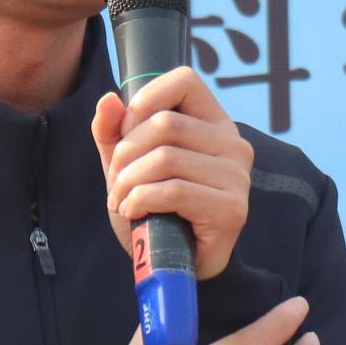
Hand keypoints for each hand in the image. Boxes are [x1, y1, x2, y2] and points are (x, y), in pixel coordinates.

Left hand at [92, 67, 255, 280]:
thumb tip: (109, 100)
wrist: (175, 264)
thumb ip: (113, 132)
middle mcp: (233, 144)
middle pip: (165, 123)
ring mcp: (237, 177)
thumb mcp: (127, 165)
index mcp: (214, 123)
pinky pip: (173, 190)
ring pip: (165, 158)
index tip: (127, 133)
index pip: (184, 80)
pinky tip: (133, 212)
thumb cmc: (155, 209)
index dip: (144, 100)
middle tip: (116, 180)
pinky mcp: (231, 209)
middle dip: (126, 153)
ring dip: (129, 182)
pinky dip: (140, 200)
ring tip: (122, 199)